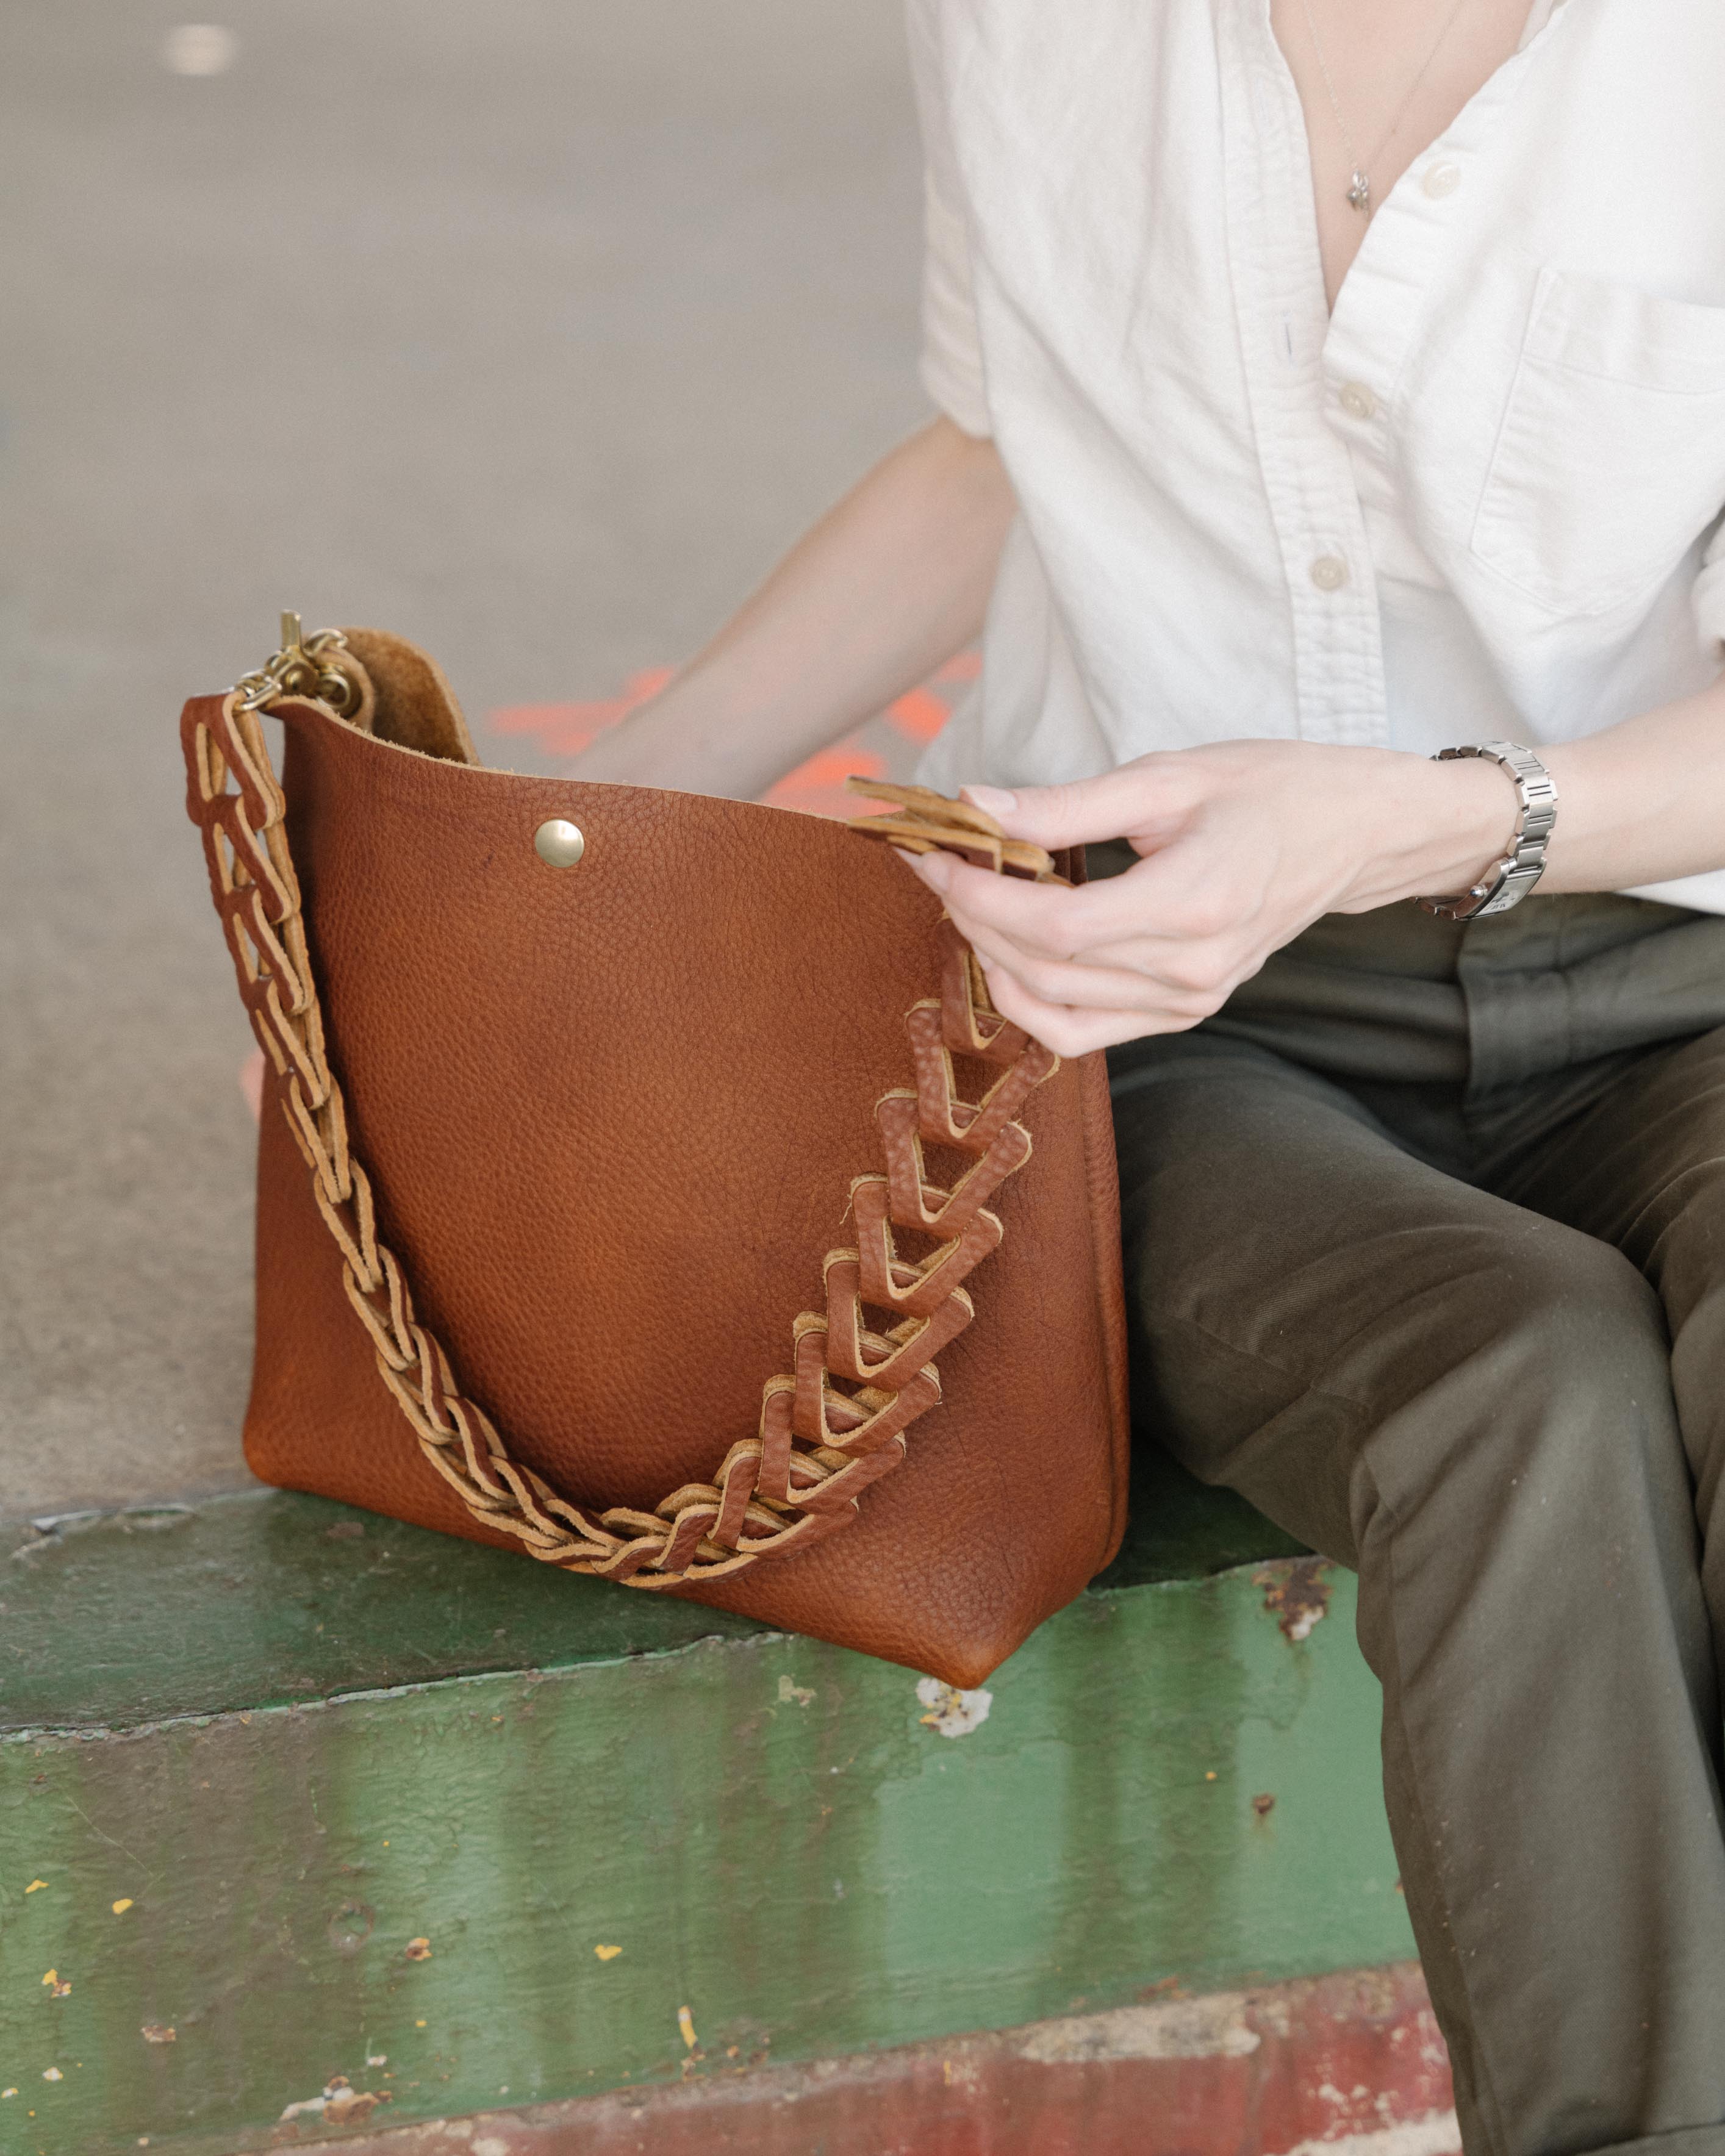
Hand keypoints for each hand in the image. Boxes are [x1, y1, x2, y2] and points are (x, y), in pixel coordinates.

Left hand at [897, 741, 1510, 1054]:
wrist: (1356, 833)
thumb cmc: (1274, 790)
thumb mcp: (1170, 777)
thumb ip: (1067, 804)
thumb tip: (977, 807)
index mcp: (1192, 906)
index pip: (1052, 927)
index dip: (977, 895)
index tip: (933, 851)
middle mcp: (1190, 972)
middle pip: (1043, 969)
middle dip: (972, 917)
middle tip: (940, 863)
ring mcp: (1189, 1003)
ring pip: (1053, 1010)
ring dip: (993, 958)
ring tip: (971, 900)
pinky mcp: (1185, 1013)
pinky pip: (1083, 1032)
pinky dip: (1033, 999)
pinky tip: (1012, 949)